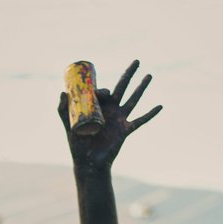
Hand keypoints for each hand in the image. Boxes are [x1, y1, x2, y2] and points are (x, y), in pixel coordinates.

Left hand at [58, 60, 160, 175]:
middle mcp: (112, 109)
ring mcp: (120, 119)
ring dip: (142, 87)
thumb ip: (62, 110)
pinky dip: (150, 114)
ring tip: (149, 75)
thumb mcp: (68, 125)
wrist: (88, 163)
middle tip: (137, 60)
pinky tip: (160, 106)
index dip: (102, 89)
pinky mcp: (126, 130)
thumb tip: (63, 91)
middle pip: (123, 87)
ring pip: (134, 99)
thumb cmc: (77, 145)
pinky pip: (141, 120)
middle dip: (129, 74)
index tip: (98, 93)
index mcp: (99, 107)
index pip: (104, 91)